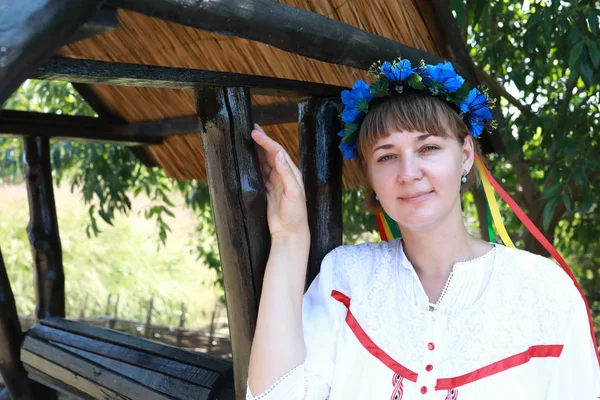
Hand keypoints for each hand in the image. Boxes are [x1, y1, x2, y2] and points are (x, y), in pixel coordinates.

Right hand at [251, 124, 308, 239]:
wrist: (290, 232)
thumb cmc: (296, 213)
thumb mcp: (294, 192)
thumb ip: (286, 173)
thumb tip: (277, 154)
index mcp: (291, 173)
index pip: (277, 152)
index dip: (266, 141)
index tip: (254, 132)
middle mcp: (283, 175)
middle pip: (270, 154)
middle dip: (261, 141)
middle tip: (250, 129)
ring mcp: (275, 183)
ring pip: (264, 163)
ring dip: (257, 152)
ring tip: (247, 141)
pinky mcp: (268, 191)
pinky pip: (259, 175)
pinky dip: (253, 166)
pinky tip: (247, 161)